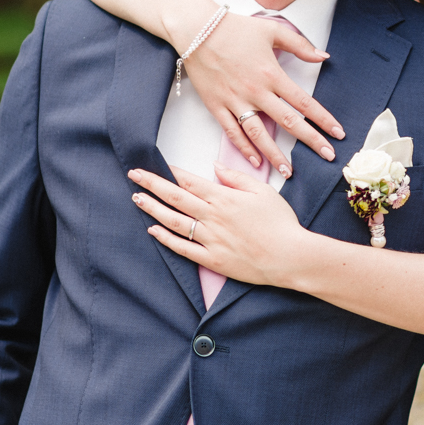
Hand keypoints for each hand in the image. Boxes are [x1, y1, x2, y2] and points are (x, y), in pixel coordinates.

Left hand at [129, 165, 310, 286]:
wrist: (290, 256)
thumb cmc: (280, 222)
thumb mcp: (263, 191)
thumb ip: (236, 178)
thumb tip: (215, 166)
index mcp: (225, 198)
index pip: (189, 182)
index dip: (169, 172)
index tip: (152, 165)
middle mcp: (213, 217)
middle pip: (175, 198)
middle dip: (152, 184)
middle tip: (133, 175)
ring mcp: (211, 239)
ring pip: (174, 222)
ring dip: (153, 209)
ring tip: (137, 198)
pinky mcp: (212, 259)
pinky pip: (183, 248)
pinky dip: (166, 239)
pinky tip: (153, 230)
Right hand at [182, 12, 344, 174]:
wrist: (196, 29)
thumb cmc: (235, 28)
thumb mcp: (272, 30)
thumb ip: (300, 45)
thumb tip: (323, 56)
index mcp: (272, 74)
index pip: (304, 102)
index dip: (323, 119)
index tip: (337, 133)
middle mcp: (256, 91)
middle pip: (288, 122)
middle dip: (310, 141)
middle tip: (327, 156)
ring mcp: (235, 101)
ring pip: (259, 134)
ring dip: (275, 155)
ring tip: (289, 172)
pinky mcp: (216, 105)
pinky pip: (232, 132)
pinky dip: (244, 148)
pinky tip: (256, 162)